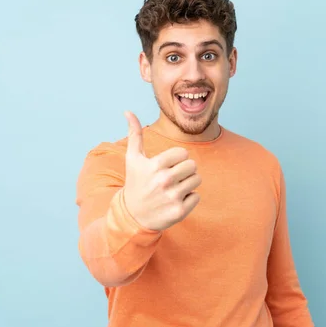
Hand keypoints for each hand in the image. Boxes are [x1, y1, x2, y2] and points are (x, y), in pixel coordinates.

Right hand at [122, 111, 201, 230]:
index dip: (177, 159)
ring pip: (197, 180)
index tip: (167, 166)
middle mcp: (164, 181)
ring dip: (188, 183)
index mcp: (155, 166)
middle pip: (193, 166)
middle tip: (173, 177)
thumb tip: (128, 111)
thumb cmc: (135, 182)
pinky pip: (197, 196)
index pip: (183, 153)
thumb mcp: (133, 159)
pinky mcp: (179, 211)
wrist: (133, 216)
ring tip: (174, 188)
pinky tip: (175, 200)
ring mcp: (172, 197)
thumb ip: (134, 134)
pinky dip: (189, 198)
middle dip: (185, 170)